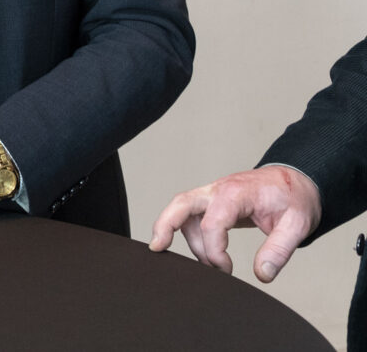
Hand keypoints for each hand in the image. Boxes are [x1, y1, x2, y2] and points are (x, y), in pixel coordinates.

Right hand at [148, 165, 321, 282]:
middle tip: (157, 248)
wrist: (296, 180)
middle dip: (165, 225)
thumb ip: (279, 250)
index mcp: (236, 193)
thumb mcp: (297, 225)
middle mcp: (218, 190)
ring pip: (182, 211)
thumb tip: (262, 274)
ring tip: (209, 265)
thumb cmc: (294, 198)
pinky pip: (190, 214)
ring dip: (186, 239)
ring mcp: (212, 194)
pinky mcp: (212, 201)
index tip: (227, 270)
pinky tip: (202, 252)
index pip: (212, 222)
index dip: (214, 251)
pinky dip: (188, 233)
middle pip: (180, 203)